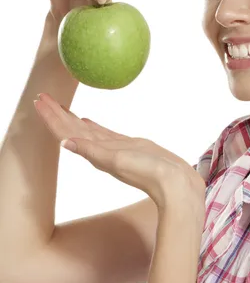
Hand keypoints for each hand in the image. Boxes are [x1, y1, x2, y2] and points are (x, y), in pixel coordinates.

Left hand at [34, 93, 205, 208]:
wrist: (176, 186)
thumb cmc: (149, 173)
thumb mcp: (119, 160)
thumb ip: (93, 151)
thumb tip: (65, 143)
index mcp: (96, 152)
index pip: (67, 131)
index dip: (52, 117)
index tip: (39, 100)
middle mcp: (102, 150)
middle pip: (72, 128)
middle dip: (57, 113)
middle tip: (42, 96)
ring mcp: (114, 148)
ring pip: (86, 130)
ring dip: (71, 118)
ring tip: (59, 107)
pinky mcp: (128, 147)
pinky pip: (102, 133)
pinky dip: (91, 126)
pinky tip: (87, 121)